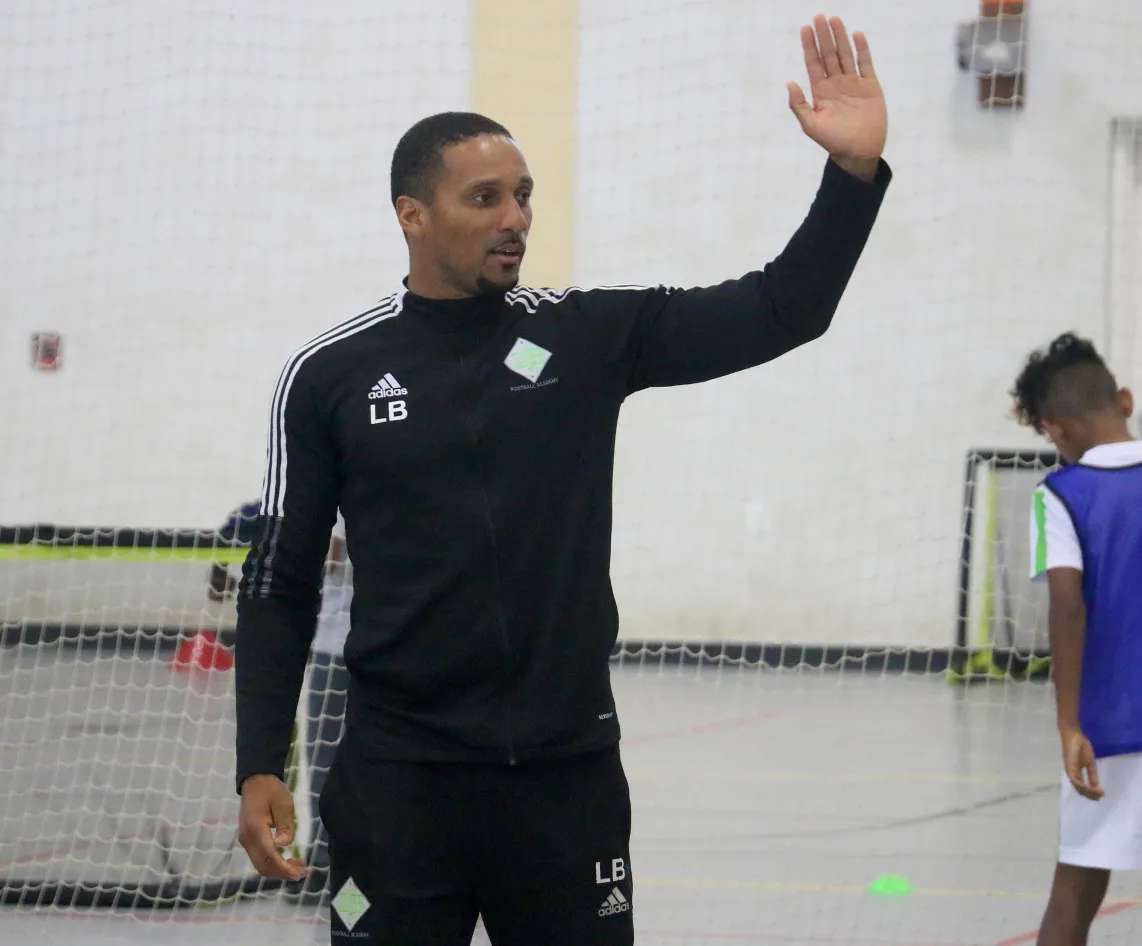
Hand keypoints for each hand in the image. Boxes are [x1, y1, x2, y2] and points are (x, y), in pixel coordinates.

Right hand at [237, 774, 306, 880]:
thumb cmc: (272, 791)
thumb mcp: (284, 803)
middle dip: (282, 873)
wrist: (255, 782)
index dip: (284, 868)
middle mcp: (247, 838)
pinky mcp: (248, 841)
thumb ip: (285, 824)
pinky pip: (259, 858)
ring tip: (298, 867)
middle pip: (263, 865)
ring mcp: (245, 840)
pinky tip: (286, 860)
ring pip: (260, 864)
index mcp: (256, 828)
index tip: (299, 873)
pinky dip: (273, 863)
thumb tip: (284, 845)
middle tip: (302, 872)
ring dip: (278, 870)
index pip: (269, 856)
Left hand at [789, 15, 887, 175]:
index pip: (813, 63)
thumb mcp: (811, 125)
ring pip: (845, 55)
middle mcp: (836, 84)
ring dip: (840, 37)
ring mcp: (853, 83)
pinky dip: (862, 50)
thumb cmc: (833, 141)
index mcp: (821, 91)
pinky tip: (856, 35)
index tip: (805, 28)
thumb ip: (799, 105)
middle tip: (819, 16)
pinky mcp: (870, 86)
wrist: (859, 151)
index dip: (809, 46)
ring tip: (834, 19)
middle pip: (828, 54)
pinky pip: (865, 64)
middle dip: (823, 36)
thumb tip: (789, 83)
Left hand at [1061, 727, 1103, 800]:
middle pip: (1079, 789)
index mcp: (1075, 772)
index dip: (1090, 792)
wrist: (1073, 735)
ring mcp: (1069, 770)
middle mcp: (1071, 773)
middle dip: (1090, 795)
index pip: (1082, 786)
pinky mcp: (1069, 767)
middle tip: (1100, 798)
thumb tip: (1096, 786)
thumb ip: (1092, 774)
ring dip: (1088, 792)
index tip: (1101, 795)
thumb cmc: (1080, 746)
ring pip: (1077, 786)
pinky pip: (1075, 780)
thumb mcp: (1089, 762)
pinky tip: (1091, 788)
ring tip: (1098, 794)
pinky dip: (1083, 786)